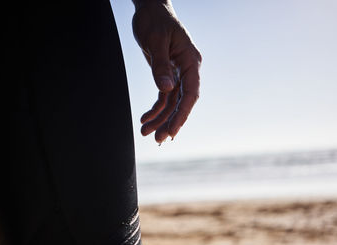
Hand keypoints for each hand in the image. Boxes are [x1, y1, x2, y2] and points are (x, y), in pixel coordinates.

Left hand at [132, 0, 201, 143]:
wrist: (150, 9)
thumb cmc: (155, 20)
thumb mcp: (155, 40)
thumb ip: (160, 65)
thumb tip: (167, 89)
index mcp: (191, 61)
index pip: (190, 94)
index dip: (182, 114)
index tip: (172, 132)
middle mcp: (187, 70)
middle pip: (182, 102)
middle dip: (170, 121)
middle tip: (158, 139)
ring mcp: (177, 73)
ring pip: (172, 103)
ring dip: (160, 118)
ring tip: (146, 133)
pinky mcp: (167, 74)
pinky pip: (163, 97)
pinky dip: (155, 109)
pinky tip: (145, 119)